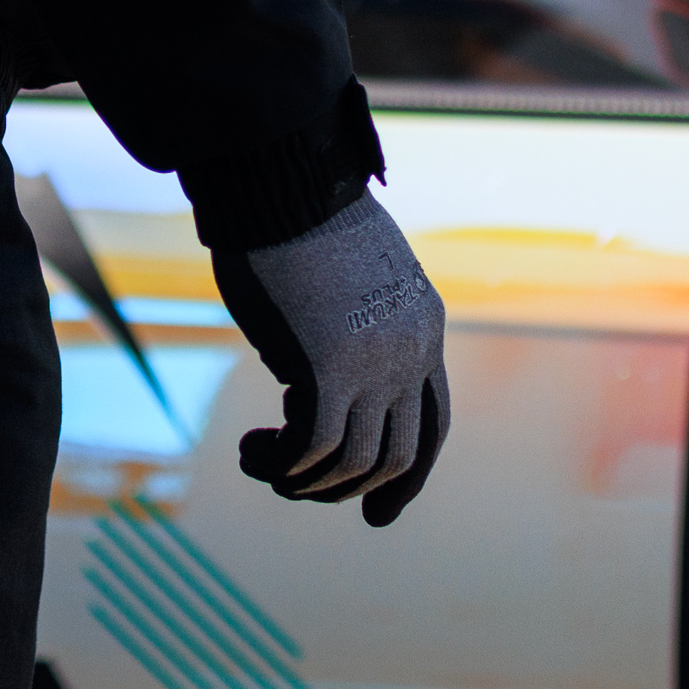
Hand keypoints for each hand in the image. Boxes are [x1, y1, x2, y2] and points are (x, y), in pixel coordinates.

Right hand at [213, 192, 446, 525]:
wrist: (281, 180)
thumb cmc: (294, 220)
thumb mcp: (339, 285)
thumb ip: (339, 337)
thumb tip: (306, 390)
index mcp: (425, 326)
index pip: (432, 422)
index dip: (406, 474)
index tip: (375, 508)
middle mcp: (415, 349)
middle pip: (403, 453)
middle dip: (355, 491)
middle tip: (298, 493)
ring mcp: (380, 360)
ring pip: (360, 461)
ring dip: (308, 481)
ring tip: (263, 465)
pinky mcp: (334, 365)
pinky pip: (318, 446)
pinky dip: (288, 464)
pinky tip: (256, 454)